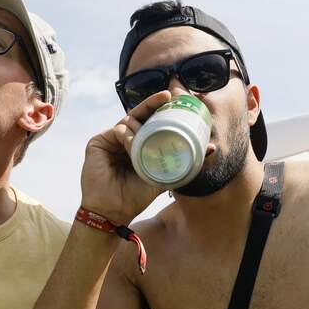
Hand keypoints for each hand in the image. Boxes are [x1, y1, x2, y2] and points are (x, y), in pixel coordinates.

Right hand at [81, 90, 172, 224]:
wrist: (114, 211)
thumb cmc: (136, 196)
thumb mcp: (165, 177)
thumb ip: (185, 164)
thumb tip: (211, 148)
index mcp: (138, 145)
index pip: (150, 122)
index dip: (160, 110)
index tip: (174, 99)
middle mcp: (124, 140)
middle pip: (139, 115)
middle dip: (153, 103)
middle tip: (168, 96)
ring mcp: (110, 140)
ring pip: (128, 121)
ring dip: (141, 125)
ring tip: (150, 134)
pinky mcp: (97, 142)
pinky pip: (116, 131)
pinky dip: (127, 134)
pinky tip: (133, 143)